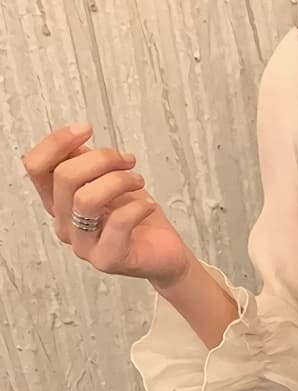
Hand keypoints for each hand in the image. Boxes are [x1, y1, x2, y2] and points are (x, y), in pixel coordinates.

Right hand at [21, 121, 194, 289]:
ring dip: (118, 181)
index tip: (86, 129)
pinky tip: (149, 205)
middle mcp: (65, 225)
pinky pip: (118, 223)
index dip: (57, 142)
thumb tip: (75, 140)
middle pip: (65, 177)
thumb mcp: (108, 180)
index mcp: (58, 203)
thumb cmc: (136, 216)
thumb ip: (86, 162)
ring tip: (138, 181)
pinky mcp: (107, 259)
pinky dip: (138, 206)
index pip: (37, 166)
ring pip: (86, 199)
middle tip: (128, 160)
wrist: (165, 253)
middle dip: (101, 159)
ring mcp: (84, 245)